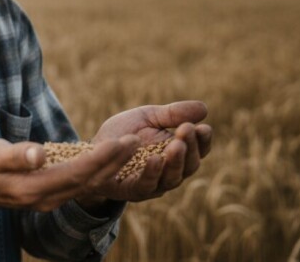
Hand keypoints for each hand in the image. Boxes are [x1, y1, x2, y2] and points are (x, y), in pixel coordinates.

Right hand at [0, 136, 140, 229]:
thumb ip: (16, 155)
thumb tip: (39, 154)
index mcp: (34, 188)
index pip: (76, 173)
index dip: (100, 158)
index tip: (120, 142)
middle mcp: (48, 198)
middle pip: (89, 181)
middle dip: (115, 161)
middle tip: (137, 141)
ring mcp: (52, 199)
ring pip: (89, 184)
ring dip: (112, 166)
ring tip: (132, 147)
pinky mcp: (54, 194)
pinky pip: (83, 184)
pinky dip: (101, 171)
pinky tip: (113, 159)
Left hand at [86, 100, 211, 202]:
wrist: (95, 147)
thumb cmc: (125, 132)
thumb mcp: (148, 117)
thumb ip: (172, 114)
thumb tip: (204, 108)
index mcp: (178, 153)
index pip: (199, 150)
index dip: (203, 140)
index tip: (203, 127)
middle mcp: (170, 172)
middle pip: (189, 166)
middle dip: (190, 148)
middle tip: (187, 130)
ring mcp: (153, 184)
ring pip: (171, 179)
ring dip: (175, 162)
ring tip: (176, 145)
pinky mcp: (131, 191)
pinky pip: (145, 186)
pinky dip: (151, 173)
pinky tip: (154, 159)